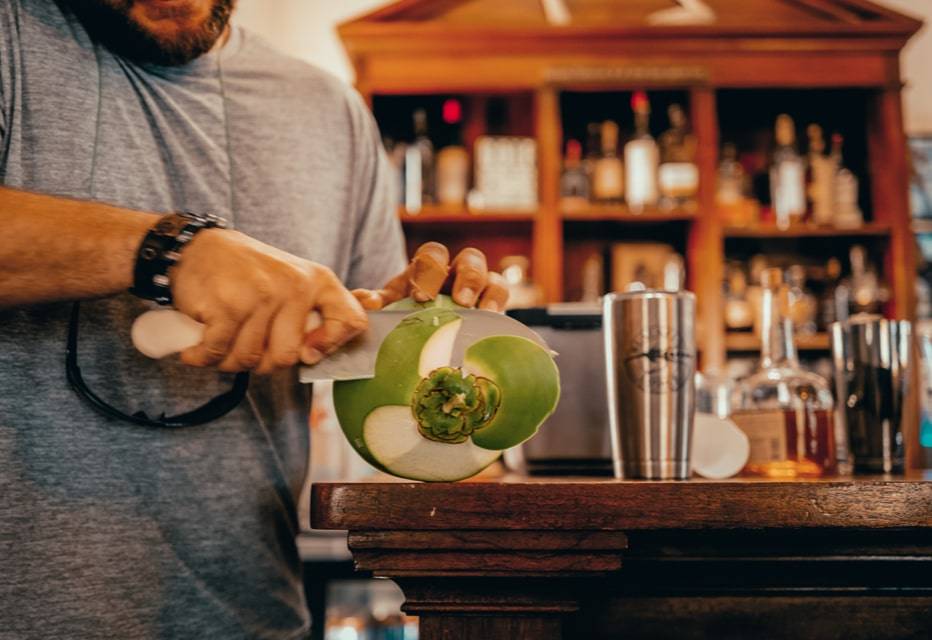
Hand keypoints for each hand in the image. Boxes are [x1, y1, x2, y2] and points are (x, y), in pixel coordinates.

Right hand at [170, 229, 366, 373]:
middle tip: (244, 343)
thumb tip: (317, 356)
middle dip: (260, 362)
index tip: (308, 351)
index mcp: (318, 281)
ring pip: (249, 360)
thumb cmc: (246, 274)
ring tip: (221, 339)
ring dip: (228, 360)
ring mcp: (262, 296)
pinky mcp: (229, 306)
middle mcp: (295, 286)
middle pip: (287, 358)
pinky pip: (219, 354)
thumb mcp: (290, 282)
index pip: (353, 322)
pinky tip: (197, 348)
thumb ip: (311, 315)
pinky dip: (202, 357)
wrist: (196, 248)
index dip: (332, 346)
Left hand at [352, 242, 508, 310]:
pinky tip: (491, 323)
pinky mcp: (491, 315)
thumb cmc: (402, 317)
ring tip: (481, 312)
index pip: (434, 254)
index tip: (420, 297)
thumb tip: (366, 301)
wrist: (417, 340)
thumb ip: (376, 302)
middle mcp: (457, 275)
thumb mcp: (389, 308)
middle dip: (467, 277)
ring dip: (488, 292)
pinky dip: (498, 308)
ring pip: (492, 280)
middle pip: (471, 259)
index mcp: (429, 269)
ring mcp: (479, 294)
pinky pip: (502, 304)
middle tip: (460, 302)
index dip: (431, 269)